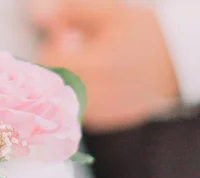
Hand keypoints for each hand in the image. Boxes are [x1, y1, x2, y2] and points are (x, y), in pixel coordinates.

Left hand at [30, 0, 179, 131]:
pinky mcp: (104, 123)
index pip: (47, 63)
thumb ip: (71, 13)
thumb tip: (41, 15)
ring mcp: (98, 114)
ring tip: (89, 68)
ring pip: (61, 102)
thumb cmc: (144, 34)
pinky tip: (98, 84)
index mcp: (92, 66)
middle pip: (51, 84)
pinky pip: (77, 112)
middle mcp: (92, 96)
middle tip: (78, 52)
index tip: (64, 37)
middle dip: (59, 67)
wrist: (176, 64)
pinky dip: (79, 98)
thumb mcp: (109, 13)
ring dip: (67, 85)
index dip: (52, 46)